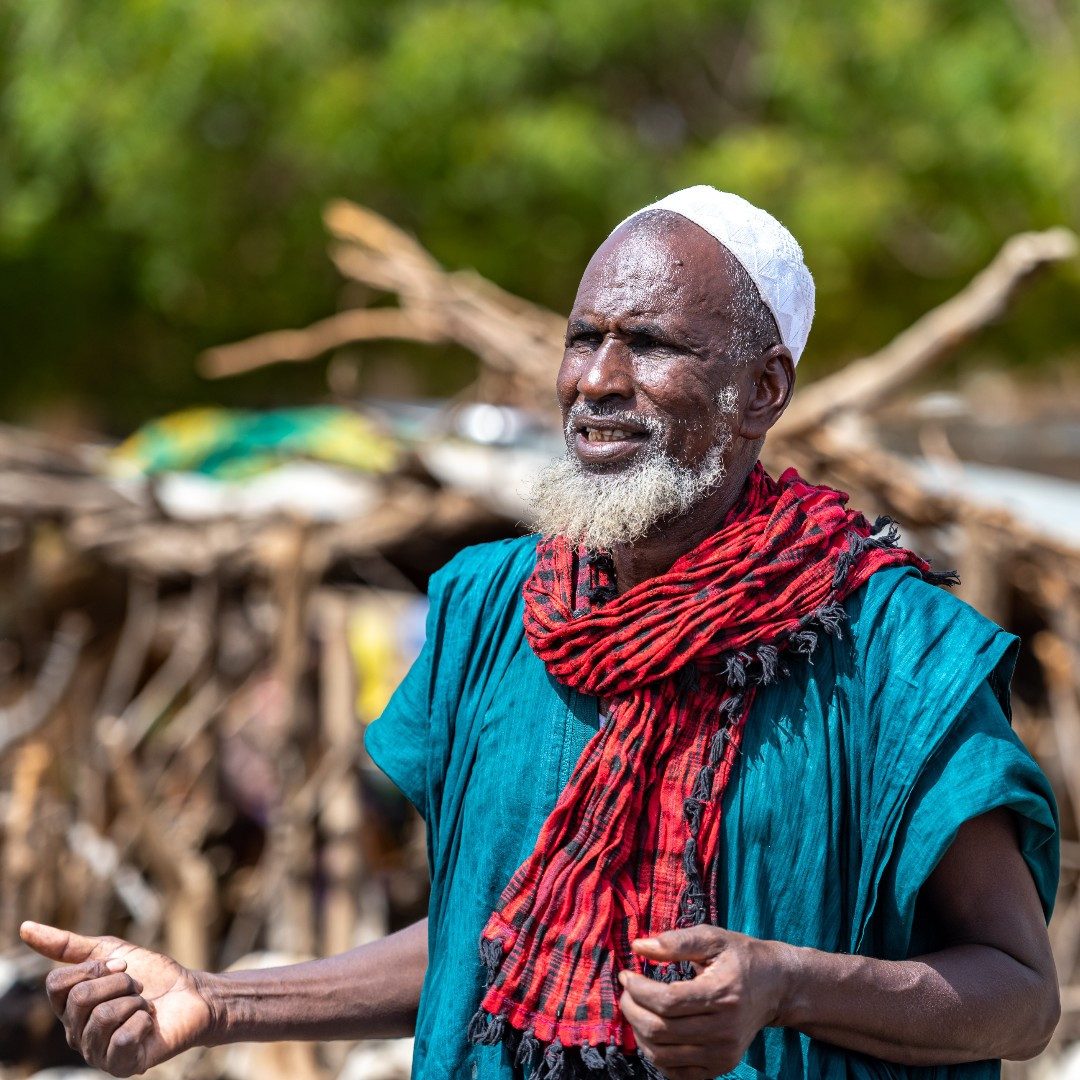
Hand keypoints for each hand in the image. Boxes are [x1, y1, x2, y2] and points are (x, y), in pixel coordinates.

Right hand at [20, 921, 214, 1076]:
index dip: (95, 967)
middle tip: (138, 986)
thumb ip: (66, 945)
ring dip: (134, 1001)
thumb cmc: (151, 974)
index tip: (123, 964)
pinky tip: (149, 1024)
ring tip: (144, 1005)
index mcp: (70, 1009)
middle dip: (119, 982)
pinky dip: (143, 1022)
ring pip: (102, 1016)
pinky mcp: (121, 1066)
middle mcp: (77, 1034)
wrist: (192, 993)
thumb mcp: (110, 951)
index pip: (56, 984)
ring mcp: (97, 1054)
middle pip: (80, 998)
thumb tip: (23, 928)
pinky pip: (121, 1039)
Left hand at [618, 925, 790, 1079]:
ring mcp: (723, 1054)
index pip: (667, 1001)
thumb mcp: (712, 938)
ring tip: (636, 1008)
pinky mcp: (720, 1067)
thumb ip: (676, 942)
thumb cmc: (740, 957)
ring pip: (663, 1055)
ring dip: (639, 1032)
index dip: (638, 990)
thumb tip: (638, 947)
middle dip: (632, 1009)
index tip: (626, 975)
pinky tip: (651, 1030)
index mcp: (722, 994)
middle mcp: (724, 1030)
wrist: (775, 988)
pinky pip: (675, 1072)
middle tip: (626, 991)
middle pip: (661, 1031)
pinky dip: (655, 1054)